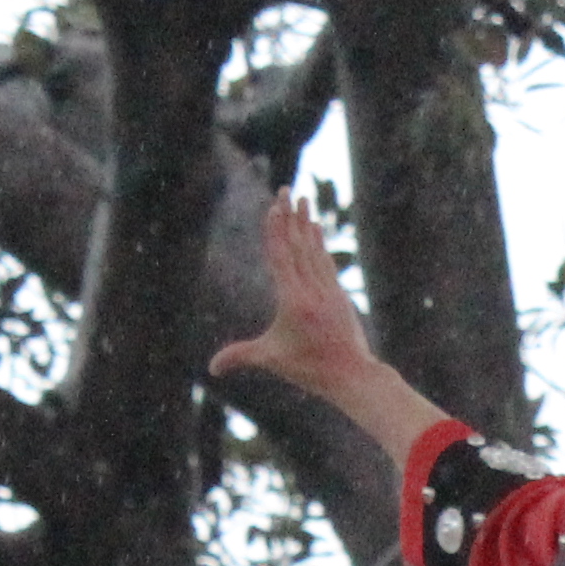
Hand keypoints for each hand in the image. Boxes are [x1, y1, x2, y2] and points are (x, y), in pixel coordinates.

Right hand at [209, 196, 381, 400]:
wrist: (353, 375)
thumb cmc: (310, 369)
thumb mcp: (271, 359)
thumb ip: (240, 356)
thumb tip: (211, 368)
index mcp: (293, 300)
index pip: (281, 257)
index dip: (276, 230)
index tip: (275, 206)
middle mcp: (312, 289)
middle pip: (298, 245)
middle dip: (290, 216)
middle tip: (286, 189)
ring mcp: (328, 290)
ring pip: (314, 250)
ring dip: (306, 223)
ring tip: (302, 200)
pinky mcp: (338, 295)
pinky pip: (325, 262)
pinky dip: (319, 244)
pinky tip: (316, 230)